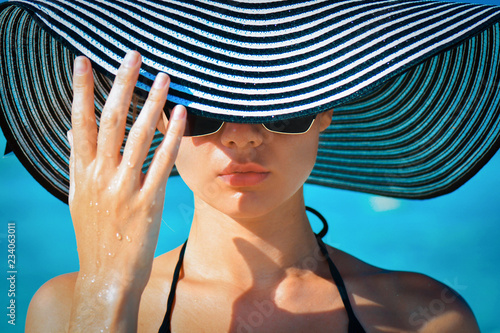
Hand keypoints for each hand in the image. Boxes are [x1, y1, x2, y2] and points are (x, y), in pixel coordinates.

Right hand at [67, 51, 185, 331]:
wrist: (106, 275)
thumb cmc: (95, 233)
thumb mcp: (79, 196)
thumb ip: (80, 162)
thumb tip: (74, 131)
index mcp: (82, 173)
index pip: (80, 122)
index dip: (80, 90)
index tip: (83, 61)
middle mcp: (100, 176)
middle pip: (111, 120)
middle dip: (121, 84)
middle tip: (133, 56)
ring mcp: (124, 188)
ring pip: (139, 136)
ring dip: (152, 103)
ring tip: (164, 77)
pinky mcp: (147, 202)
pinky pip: (162, 162)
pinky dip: (172, 136)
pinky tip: (181, 114)